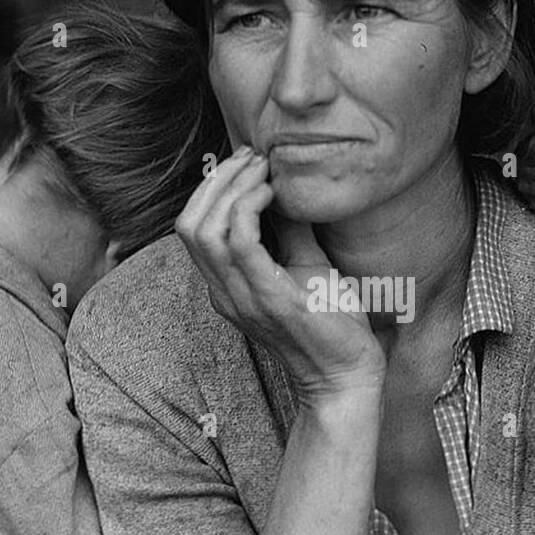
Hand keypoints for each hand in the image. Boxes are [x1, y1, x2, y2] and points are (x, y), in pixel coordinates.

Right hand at [175, 146, 386, 402]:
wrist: (346, 376)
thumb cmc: (329, 324)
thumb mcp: (306, 265)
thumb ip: (290, 230)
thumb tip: (289, 187)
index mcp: (226, 285)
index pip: (191, 228)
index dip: (211, 188)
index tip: (247, 163)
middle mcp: (224, 293)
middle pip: (188, 224)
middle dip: (217, 181)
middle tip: (253, 158)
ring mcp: (241, 298)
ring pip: (204, 230)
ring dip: (232, 188)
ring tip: (263, 170)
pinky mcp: (268, 299)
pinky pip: (239, 243)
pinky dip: (249, 207)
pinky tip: (274, 194)